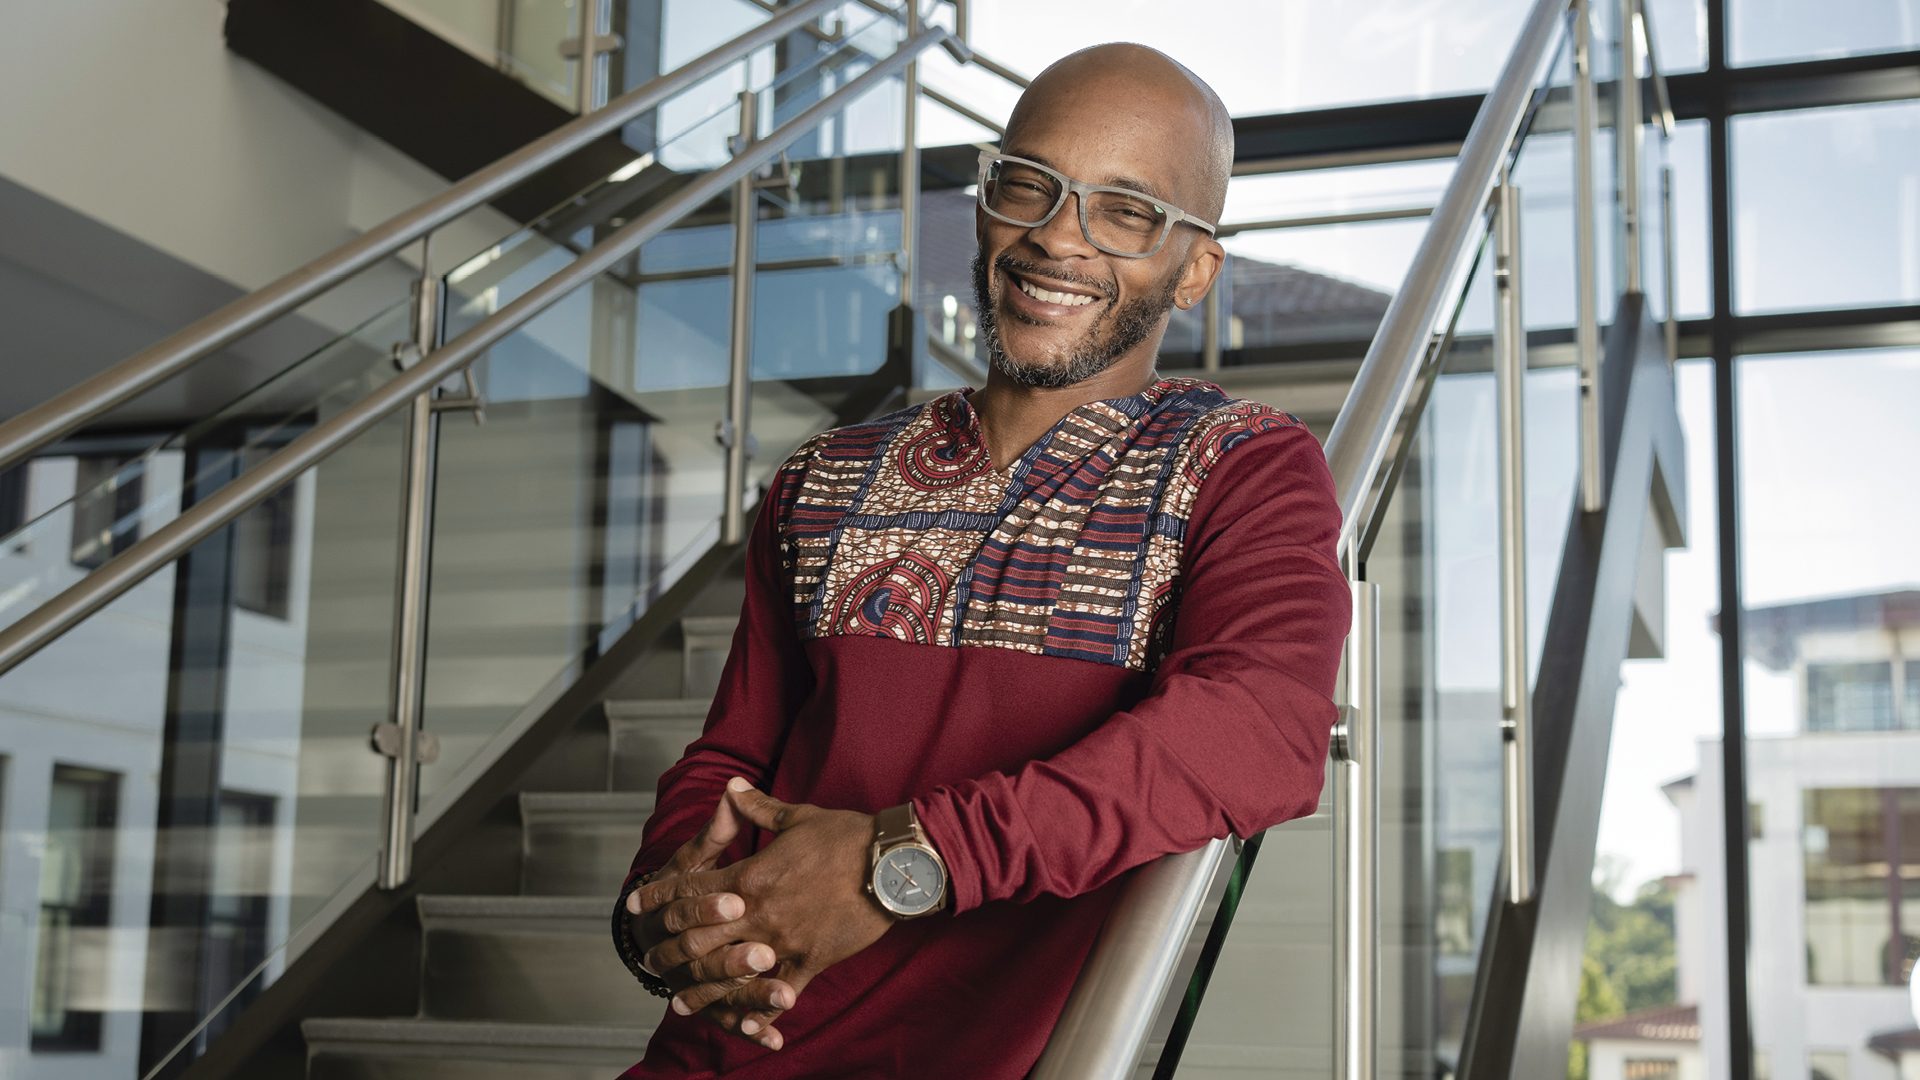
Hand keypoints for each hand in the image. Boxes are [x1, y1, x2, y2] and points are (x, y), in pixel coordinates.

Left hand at [635, 779, 896, 1045]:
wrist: (893, 865)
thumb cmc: (847, 836)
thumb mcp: (798, 818)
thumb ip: (757, 809)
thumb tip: (731, 787)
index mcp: (752, 874)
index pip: (693, 887)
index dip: (659, 895)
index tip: (635, 903)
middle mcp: (759, 912)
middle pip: (700, 936)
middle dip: (670, 949)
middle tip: (648, 959)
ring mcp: (783, 941)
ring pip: (730, 972)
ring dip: (700, 989)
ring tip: (678, 1002)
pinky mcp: (810, 961)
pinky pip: (779, 993)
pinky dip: (760, 1011)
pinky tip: (744, 1024)